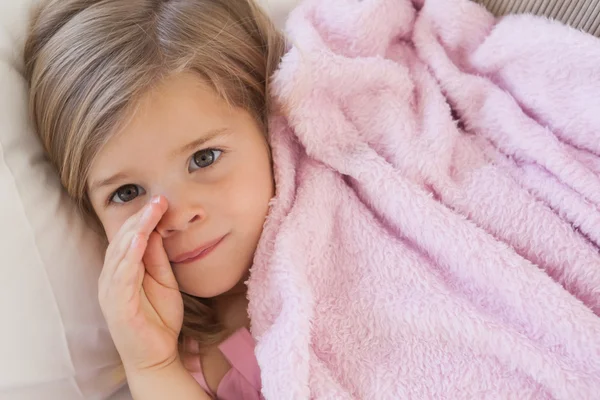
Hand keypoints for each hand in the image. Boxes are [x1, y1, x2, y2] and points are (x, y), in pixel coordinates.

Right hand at [98, 196, 183, 372]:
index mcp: (122, 271)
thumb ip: (158, 258)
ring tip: (149, 213)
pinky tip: (138, 242)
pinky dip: (129, 257)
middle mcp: (112, 278)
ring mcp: (111, 292)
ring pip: (119, 254)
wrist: (157, 355)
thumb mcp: (164, 280)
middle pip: (122, 241)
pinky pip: (121, 277)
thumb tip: (159, 229)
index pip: (129, 238)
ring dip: (135, 231)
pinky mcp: (116, 306)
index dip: (143, 218)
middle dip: (140, 218)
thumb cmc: (159, 318)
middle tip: (158, 199)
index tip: (161, 200)